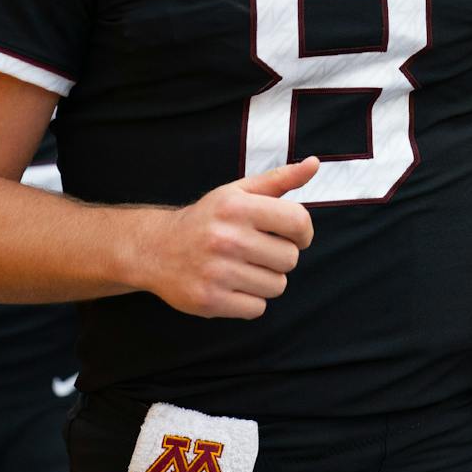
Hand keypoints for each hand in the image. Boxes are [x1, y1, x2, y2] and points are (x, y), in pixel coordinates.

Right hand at [143, 157, 317, 319]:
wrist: (156, 249)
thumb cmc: (208, 219)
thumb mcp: (238, 192)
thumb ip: (279, 179)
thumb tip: (315, 163)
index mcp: (236, 206)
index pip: (299, 221)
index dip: (303, 232)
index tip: (292, 236)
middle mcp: (226, 238)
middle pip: (290, 259)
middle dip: (279, 257)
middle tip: (256, 251)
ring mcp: (217, 271)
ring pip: (277, 286)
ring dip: (265, 280)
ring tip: (242, 268)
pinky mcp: (210, 300)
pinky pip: (257, 308)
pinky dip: (250, 300)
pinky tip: (231, 285)